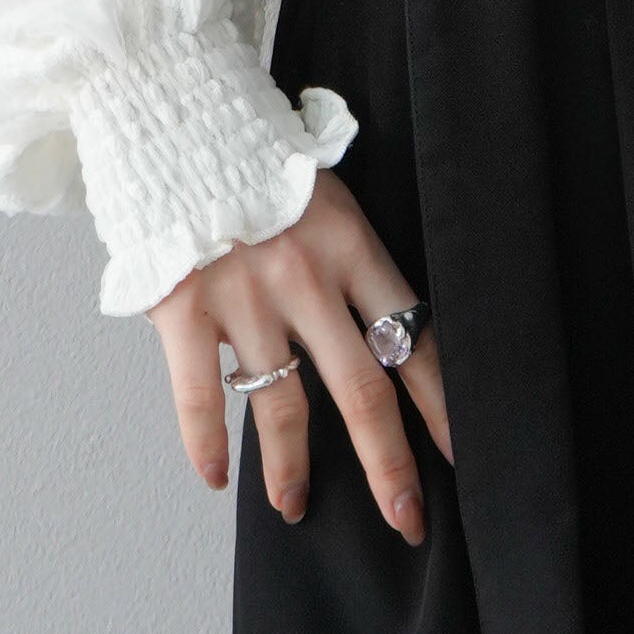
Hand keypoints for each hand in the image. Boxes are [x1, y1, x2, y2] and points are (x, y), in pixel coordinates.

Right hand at [147, 170, 452, 540]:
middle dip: (389, 464)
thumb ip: (350, 263)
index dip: (441, 404)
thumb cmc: (254, 161)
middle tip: (407, 519)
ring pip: (284, 404)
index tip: (462, 456)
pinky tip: (217, 478)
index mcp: (353, 245)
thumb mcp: (325, 197)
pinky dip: (207, 444)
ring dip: (293, 468)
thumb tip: (383, 332)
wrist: (172, 114)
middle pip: (363, 388)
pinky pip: (199, 394)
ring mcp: (244, 294)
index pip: (414, 337)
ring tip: (295, 508)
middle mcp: (307, 276)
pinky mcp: (183, 306)